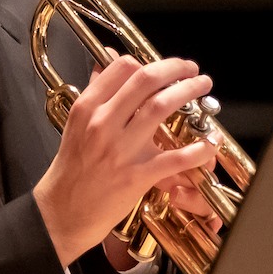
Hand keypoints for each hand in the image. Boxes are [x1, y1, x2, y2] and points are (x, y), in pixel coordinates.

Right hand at [34, 57, 219, 265]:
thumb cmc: (71, 170)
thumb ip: (95, 92)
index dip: (150, 62)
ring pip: (162, 107)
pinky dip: (198, 147)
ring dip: (189, 92)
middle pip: (146, 79)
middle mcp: (103, 124)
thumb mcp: (76, 124)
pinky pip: (176, 156)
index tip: (165, 68)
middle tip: (191, 69)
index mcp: (87, 108)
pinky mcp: (137, 175)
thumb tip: (109, 61)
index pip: (122, 68)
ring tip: (203, 89)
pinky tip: (209, 141)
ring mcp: (121, 149)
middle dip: (176, 69)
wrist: (63, 212)